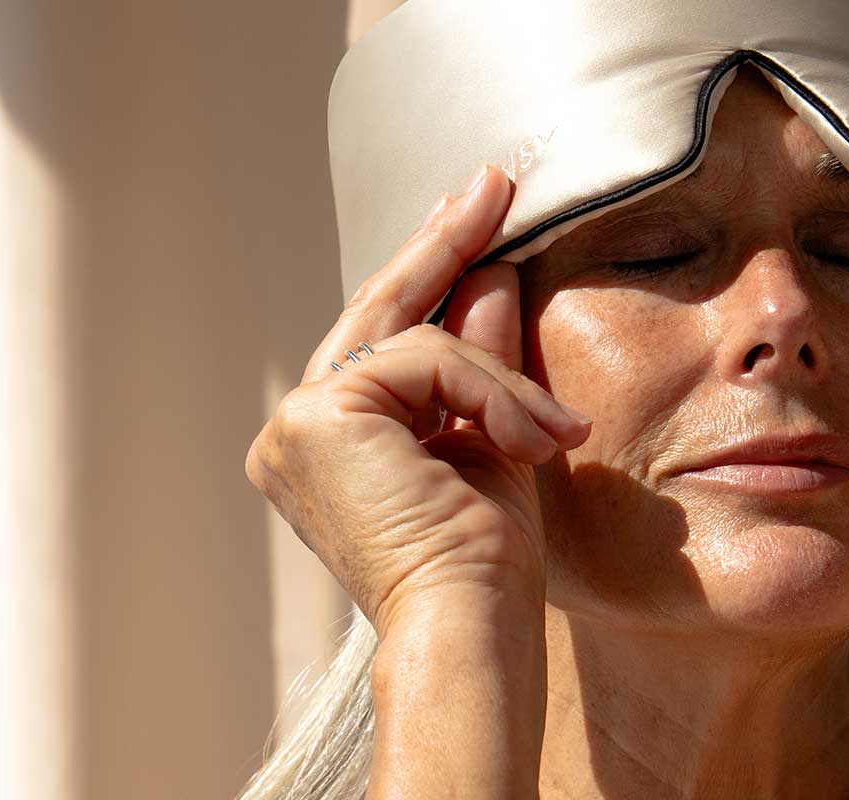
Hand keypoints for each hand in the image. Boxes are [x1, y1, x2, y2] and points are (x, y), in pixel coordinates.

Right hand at [244, 164, 590, 626]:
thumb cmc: (485, 566)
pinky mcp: (317, 418)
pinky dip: (490, 393)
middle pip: (380, 314)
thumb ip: (483, 362)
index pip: (385, 339)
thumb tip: (494, 273)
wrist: (469, 628)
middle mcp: (296, 432)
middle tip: (493, 181)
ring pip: (418, 341)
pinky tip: (530, 440)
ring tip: (552, 433)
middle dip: (444, 245)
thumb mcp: (494, 440)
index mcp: (332, 446)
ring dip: (501, 379)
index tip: (475, 214)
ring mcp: (296, 424)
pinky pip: (426, 361)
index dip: (430, 271)